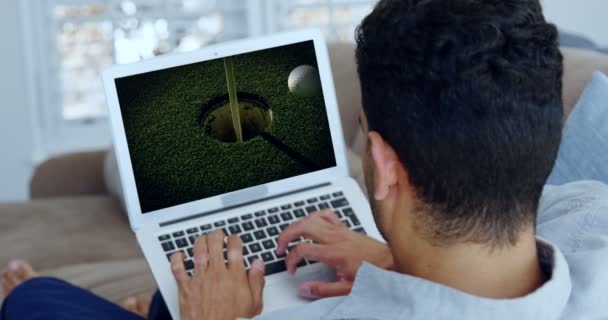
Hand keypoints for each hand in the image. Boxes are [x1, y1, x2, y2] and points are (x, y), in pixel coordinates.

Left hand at [171, 230, 265, 319]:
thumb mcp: (254, 304)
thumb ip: (257, 281)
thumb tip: (259, 264)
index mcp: (235, 276)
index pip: (235, 247)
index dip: (235, 239)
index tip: (234, 239)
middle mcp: (217, 274)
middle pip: (215, 243)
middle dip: (217, 235)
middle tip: (218, 234)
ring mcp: (200, 279)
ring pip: (198, 250)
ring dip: (200, 241)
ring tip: (202, 239)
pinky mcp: (185, 287)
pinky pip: (177, 268)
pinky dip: (177, 259)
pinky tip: (179, 255)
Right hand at [276, 210, 393, 298]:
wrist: (391, 262)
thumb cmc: (372, 273)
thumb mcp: (346, 288)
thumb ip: (322, 289)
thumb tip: (303, 288)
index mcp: (334, 253)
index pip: (302, 249)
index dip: (291, 259)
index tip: (291, 268)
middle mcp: (335, 237)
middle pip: (302, 226)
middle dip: (286, 235)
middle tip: (280, 246)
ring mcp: (340, 230)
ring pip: (311, 217)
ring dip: (296, 224)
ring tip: (290, 235)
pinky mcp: (345, 227)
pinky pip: (326, 214)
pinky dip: (314, 216)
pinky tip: (311, 224)